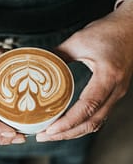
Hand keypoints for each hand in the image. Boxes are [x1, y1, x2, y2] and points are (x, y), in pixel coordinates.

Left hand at [36, 1, 132, 141]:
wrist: (130, 27)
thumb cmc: (108, 32)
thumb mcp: (79, 41)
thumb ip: (57, 54)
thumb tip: (39, 64)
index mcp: (108, 76)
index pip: (88, 107)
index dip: (68, 122)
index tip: (49, 130)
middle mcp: (115, 90)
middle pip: (91, 122)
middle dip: (66, 133)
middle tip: (44, 136)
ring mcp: (116, 93)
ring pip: (96, 122)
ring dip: (74, 131)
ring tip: (53, 134)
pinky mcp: (113, 93)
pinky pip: (99, 115)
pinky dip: (82, 124)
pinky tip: (69, 124)